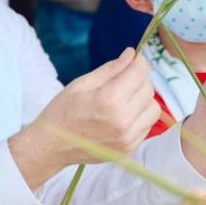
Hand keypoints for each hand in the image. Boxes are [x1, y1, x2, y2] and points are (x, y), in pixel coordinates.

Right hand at [11, 49, 160, 188]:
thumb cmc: (63, 111)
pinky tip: (124, 114)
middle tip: (125, 78)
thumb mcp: (82, 83)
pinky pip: (147, 126)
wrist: (51, 146)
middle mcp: (122, 120)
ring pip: (153, 109)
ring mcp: (127, 138)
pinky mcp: (128, 149)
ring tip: (126, 98)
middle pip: (148, 90)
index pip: (138, 73)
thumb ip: (110, 69)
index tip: (135, 59)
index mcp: (109, 100)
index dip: (139, 62)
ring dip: (143, 99)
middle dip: (140, 79)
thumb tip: (131, 55)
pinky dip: (140, 117)